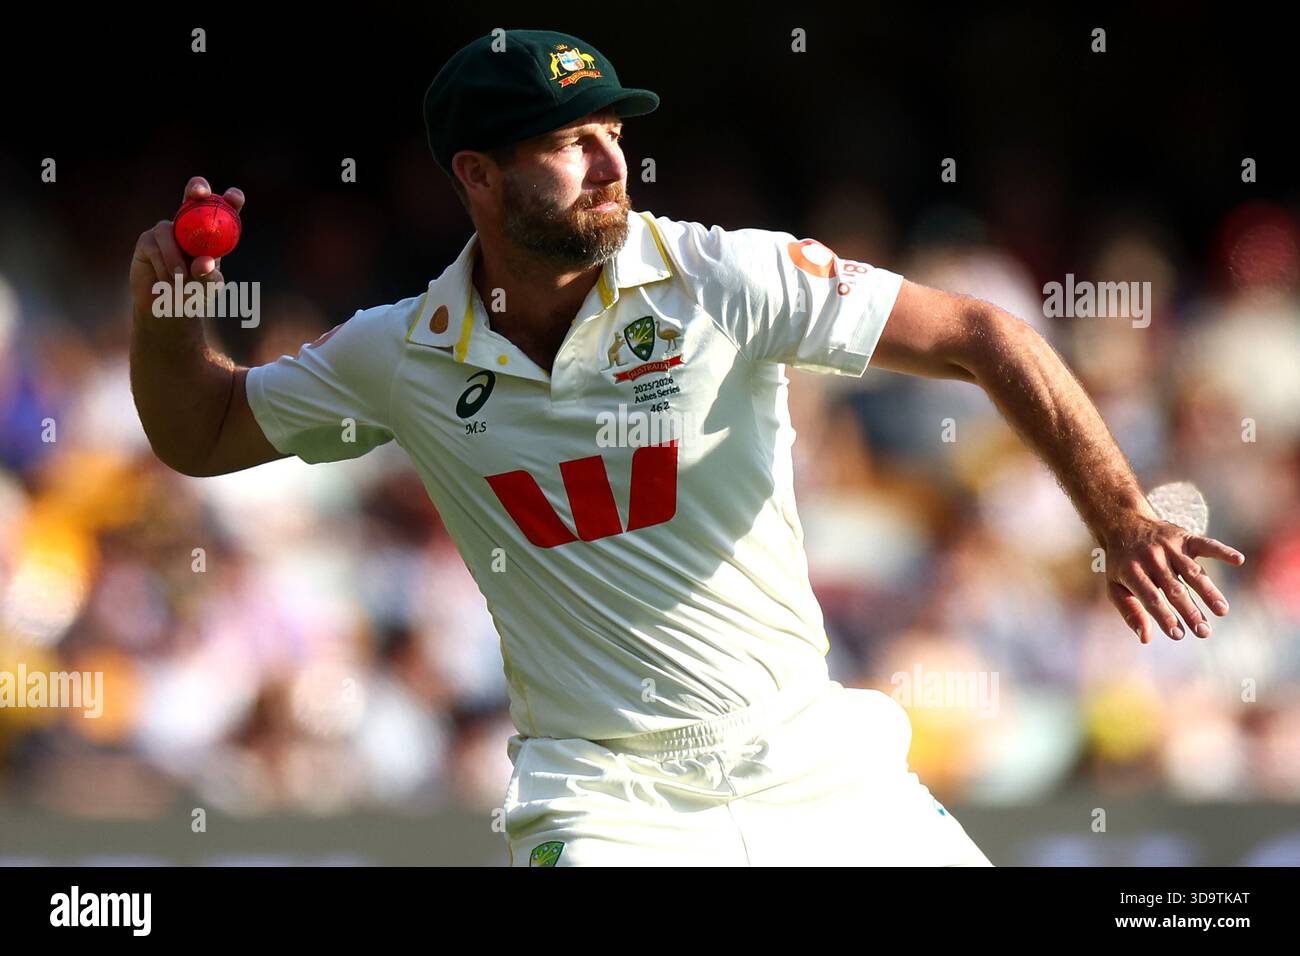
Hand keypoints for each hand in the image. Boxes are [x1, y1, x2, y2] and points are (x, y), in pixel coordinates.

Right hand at [130, 176, 244, 317]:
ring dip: (176, 258)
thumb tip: (203, 262)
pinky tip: (168, 282)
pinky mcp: (147, 240)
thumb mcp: (208, 287)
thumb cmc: (196, 294)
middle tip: (200, 193)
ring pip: (170, 231)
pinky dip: (164, 266)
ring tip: (182, 279)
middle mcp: (189, 225)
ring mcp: (167, 230)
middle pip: (192, 196)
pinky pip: (155, 246)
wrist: (169, 310)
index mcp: (212, 233)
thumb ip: (209, 275)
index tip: (234, 197)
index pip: (224, 210)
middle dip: (197, 188)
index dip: (230, 200)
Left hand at [1102, 512, 1244, 642]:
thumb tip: (1145, 639)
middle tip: (1204, 632)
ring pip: (1193, 572)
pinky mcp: (1185, 538)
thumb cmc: (1122, 564)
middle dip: (1190, 612)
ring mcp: (1170, 547)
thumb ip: (1130, 612)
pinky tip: (1238, 560)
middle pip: (1175, 589)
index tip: (1178, 635)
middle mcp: (1152, 558)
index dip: (1164, 616)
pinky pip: (1206, 544)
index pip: (1151, 598)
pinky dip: (1222, 551)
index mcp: (1132, 571)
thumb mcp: (1115, 587)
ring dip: (1208, 591)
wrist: (1125, 523)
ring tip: (1222, 610)